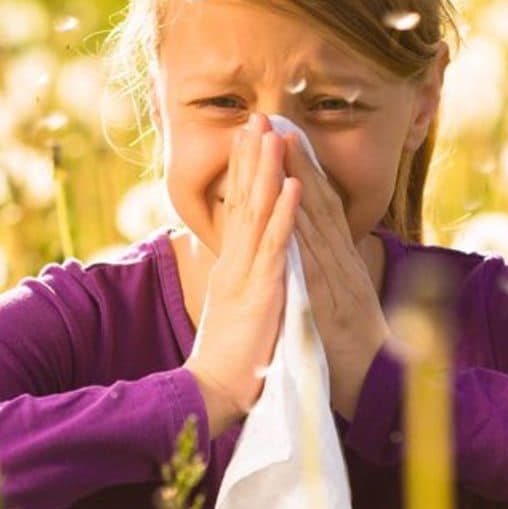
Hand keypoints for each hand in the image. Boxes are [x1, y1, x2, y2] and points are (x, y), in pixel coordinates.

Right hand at [182, 114, 301, 435]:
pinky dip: (285, 213)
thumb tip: (244, 263)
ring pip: (257, 212)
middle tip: (256, 117)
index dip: (244, 171)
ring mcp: (246, 274)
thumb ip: (241, 281)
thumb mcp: (235, 309)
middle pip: (243, 199)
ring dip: (266, 171)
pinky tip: (293, 185)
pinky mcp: (261, 291)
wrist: (214, 392)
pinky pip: (276, 246)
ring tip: (273, 134)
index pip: (237, 208)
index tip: (249, 137)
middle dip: (250, 156)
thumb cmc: (230, 358)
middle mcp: (234, 262)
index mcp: (231, 266)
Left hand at [279, 131, 390, 421]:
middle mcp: (341, 262)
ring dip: (298, 179)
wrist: (377, 389)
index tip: (283, 135)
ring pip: (316, 220)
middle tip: (276, 119)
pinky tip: (292, 203)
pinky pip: (314, 261)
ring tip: (280, 142)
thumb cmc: (354, 350)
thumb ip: (329, 274)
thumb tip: (317, 252)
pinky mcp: (331, 301)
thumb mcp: (340, 303)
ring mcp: (338, 278)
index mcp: (340, 262)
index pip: (320, 207)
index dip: (302, 169)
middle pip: (317, 201)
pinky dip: (303, 230)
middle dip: (297, 159)